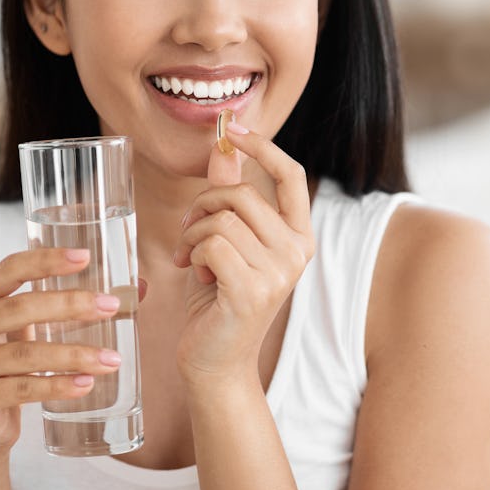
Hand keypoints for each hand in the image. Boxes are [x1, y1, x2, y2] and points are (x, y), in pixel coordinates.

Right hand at [0, 249, 146, 452]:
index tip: (85, 257)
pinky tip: (86, 384)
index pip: (10, 268)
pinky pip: (22, 389)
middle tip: (111, 306)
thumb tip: (138, 287)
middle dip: (71, 305)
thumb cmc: (12, 360)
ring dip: (74, 354)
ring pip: (26, 354)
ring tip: (111, 358)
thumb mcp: (32, 327)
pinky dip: (58, 385)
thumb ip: (73, 305)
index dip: (46, 260)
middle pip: (21, 308)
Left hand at [173, 124, 313, 383]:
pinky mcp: (253, 290)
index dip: (262, 145)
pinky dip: (194, 251)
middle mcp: (297, 252)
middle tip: (190, 230)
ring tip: (194, 257)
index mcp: (298, 236)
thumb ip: (229, 195)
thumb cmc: (219, 299)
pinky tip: (198, 273)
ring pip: (223, 217)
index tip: (233, 127)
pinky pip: (213, 242)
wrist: (215, 362)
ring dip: (194, 233)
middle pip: (242, 193)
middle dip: (204, 204)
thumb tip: (223, 147)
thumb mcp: (226, 240)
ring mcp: (279, 273)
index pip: (290, 174)